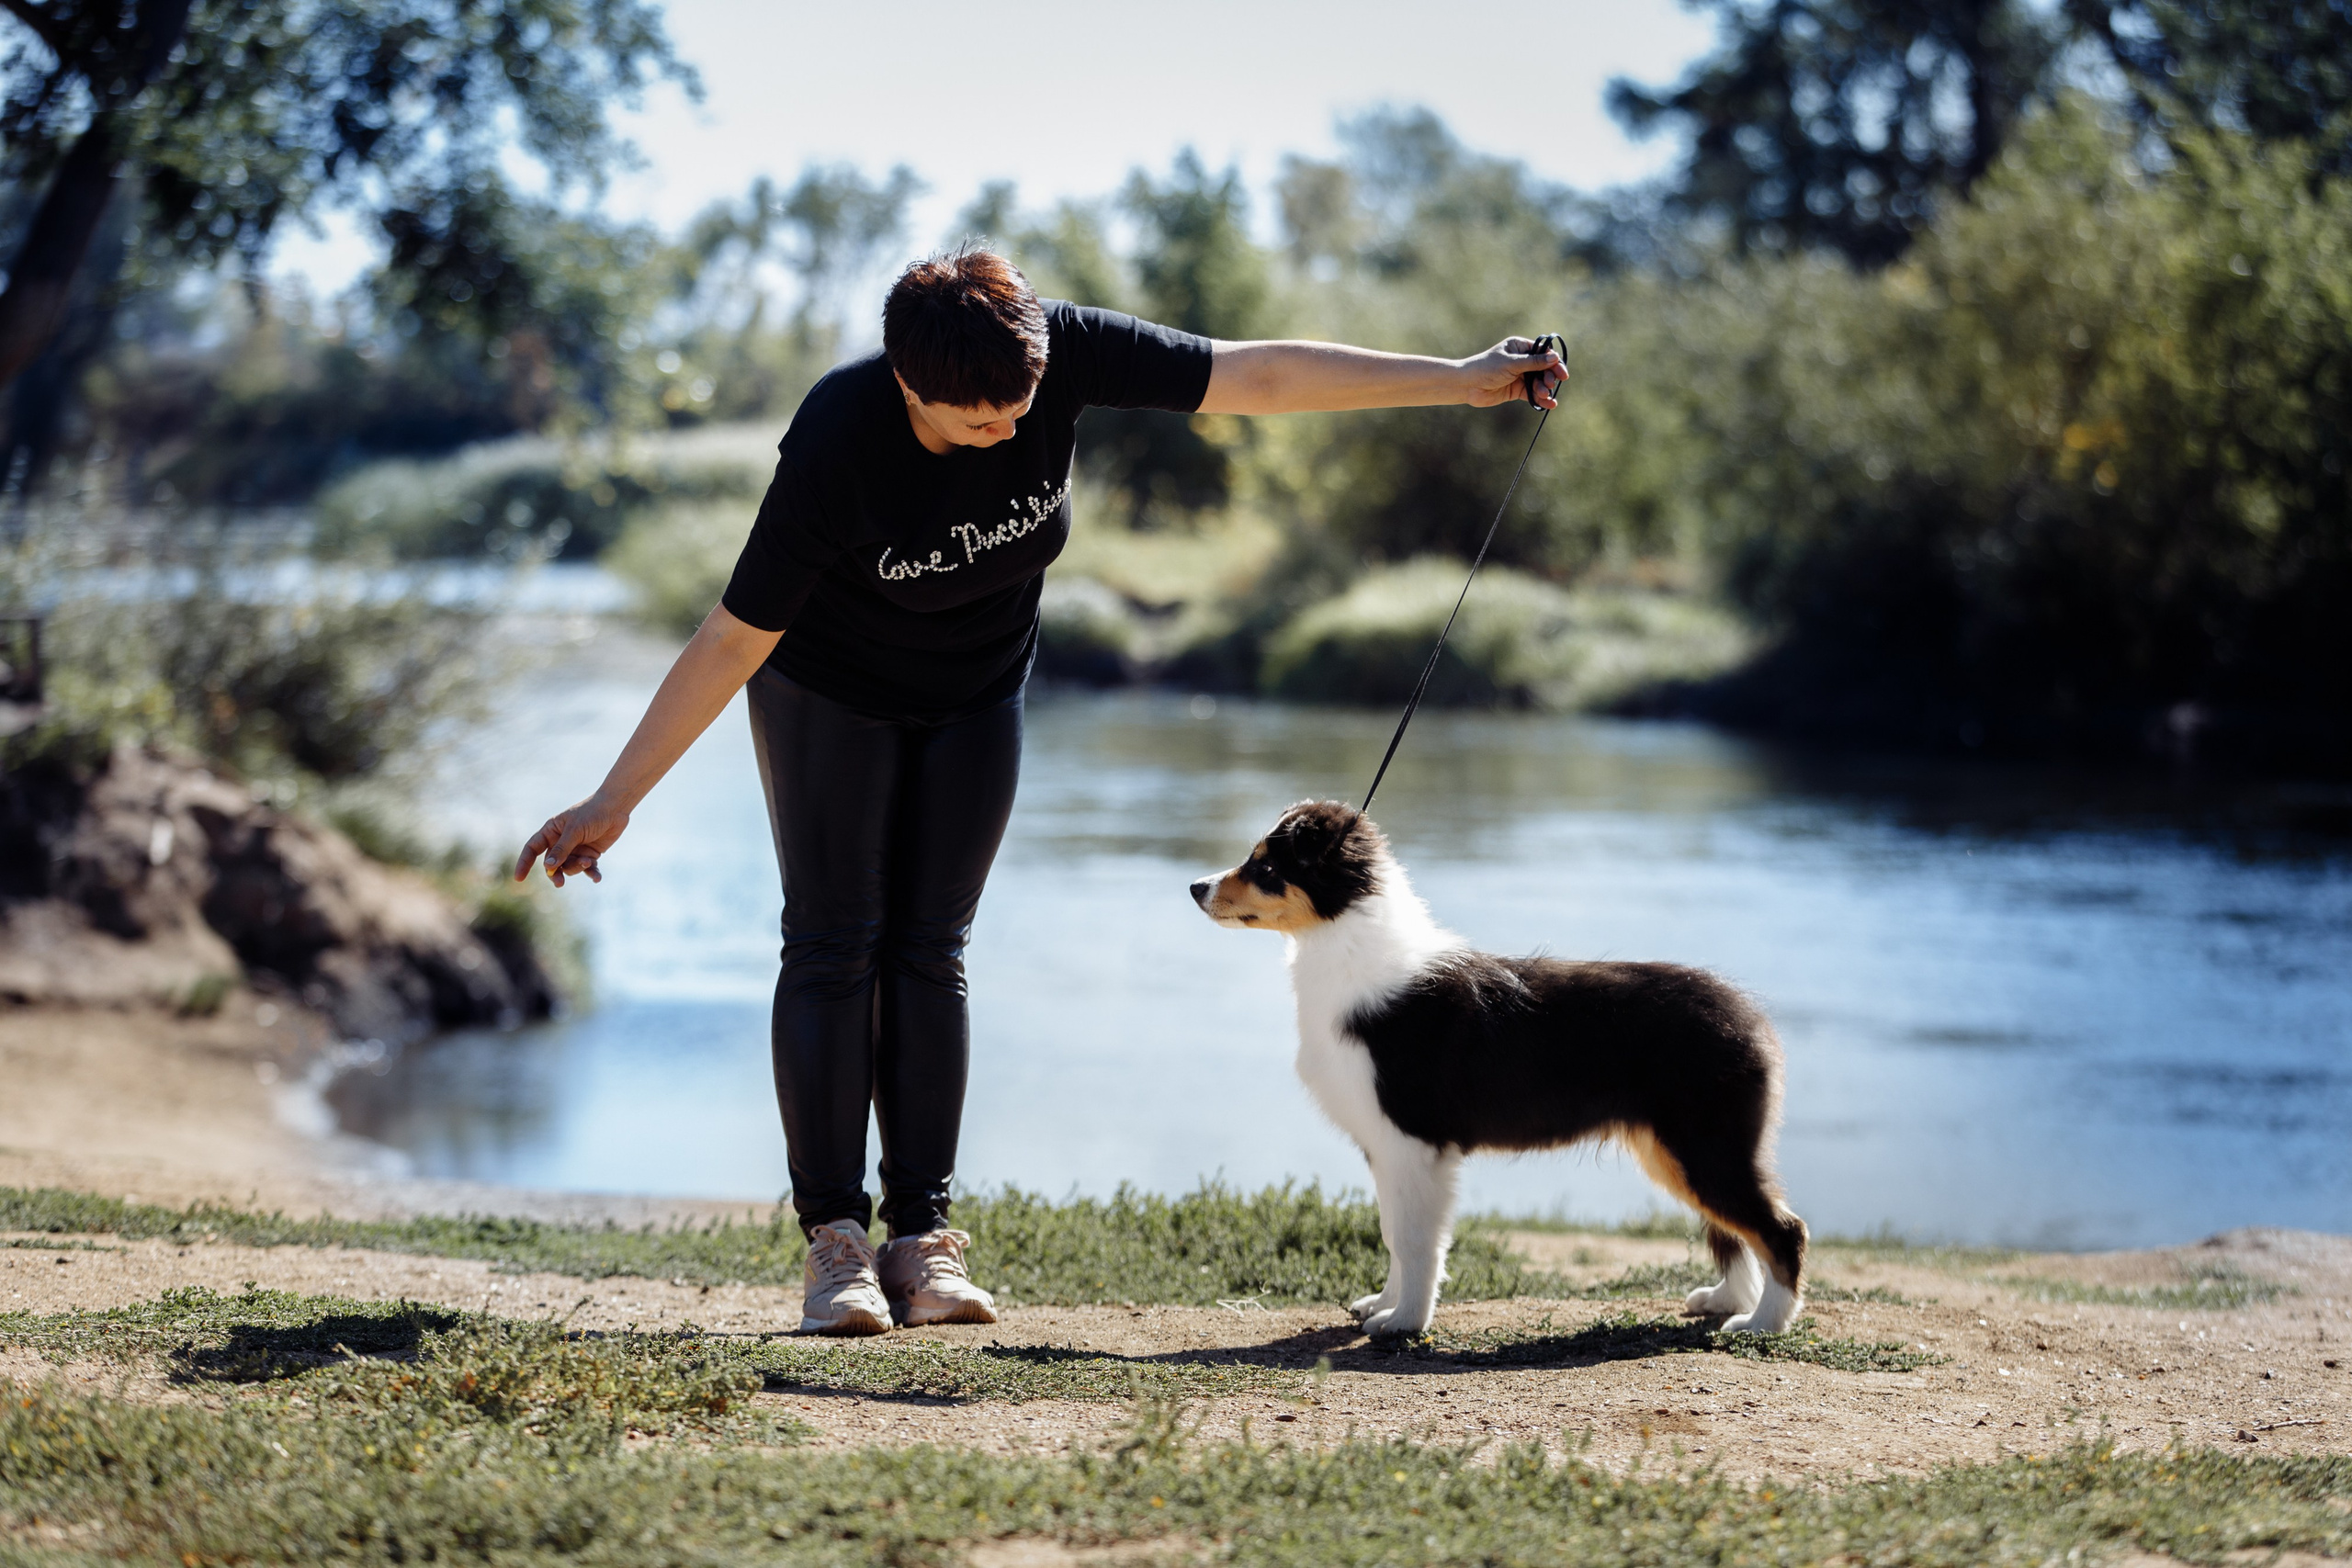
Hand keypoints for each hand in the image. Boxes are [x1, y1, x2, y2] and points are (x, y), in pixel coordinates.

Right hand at [513, 793, 629, 886]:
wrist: (616, 808)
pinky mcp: (590, 854)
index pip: (532, 848)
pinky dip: (591, 873)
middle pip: (551, 864)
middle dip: (555, 874)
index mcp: (551, 831)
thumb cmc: (592, 813)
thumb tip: (548, 867)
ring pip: (569, 867)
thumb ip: (562, 849)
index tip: (519, 878)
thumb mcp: (575, 831)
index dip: (524, 863)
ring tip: (587, 861)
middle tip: (560, 883)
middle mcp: (561, 842)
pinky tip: (597, 878)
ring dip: (577, 867)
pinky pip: (587, 869)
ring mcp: (575, 849)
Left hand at [1459, 336, 1566, 409]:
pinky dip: (1540, 399)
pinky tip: (1549, 405)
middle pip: (1543, 368)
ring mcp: (1519, 376)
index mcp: (1520, 347)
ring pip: (1538, 382)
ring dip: (1544, 389)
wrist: (1467, 385)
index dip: (1554, 363)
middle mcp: (1522, 360)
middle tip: (1550, 385)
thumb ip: (1533, 363)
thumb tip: (1555, 358)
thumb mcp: (1512, 364)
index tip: (1562, 373)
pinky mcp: (1516, 390)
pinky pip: (1532, 394)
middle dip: (1548, 377)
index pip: (1543, 353)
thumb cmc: (1487, 368)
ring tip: (1544, 395)